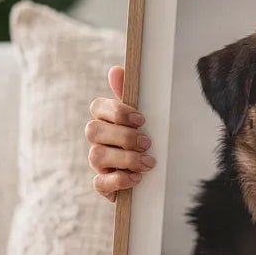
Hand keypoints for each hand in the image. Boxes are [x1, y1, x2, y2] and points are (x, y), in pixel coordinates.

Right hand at [88, 65, 153, 198]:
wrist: (162, 171)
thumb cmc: (150, 136)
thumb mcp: (146, 115)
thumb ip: (131, 94)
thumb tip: (116, 70)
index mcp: (106, 118)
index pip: (97, 107)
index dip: (117, 112)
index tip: (142, 119)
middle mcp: (98, 139)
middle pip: (93, 131)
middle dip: (122, 137)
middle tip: (147, 143)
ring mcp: (98, 162)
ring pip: (95, 156)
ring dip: (125, 159)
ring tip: (148, 162)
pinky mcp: (104, 184)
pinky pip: (99, 183)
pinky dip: (119, 180)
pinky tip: (137, 178)